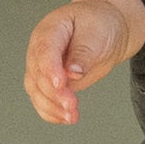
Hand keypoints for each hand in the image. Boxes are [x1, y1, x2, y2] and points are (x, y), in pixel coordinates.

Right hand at [25, 0, 144, 124]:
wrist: (108, 29)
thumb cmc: (100, 24)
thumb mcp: (96, 33)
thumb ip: (83, 52)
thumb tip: (73, 72)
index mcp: (50, 30)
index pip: (44, 50)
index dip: (50, 68)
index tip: (61, 83)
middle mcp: (40, 50)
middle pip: (38, 74)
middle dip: (54, 93)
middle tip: (72, 105)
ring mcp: (43, 67)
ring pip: (36, 90)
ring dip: (51, 106)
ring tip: (71, 117)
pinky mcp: (50, 82)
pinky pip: (43, 99)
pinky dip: (51, 112)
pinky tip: (64, 119)